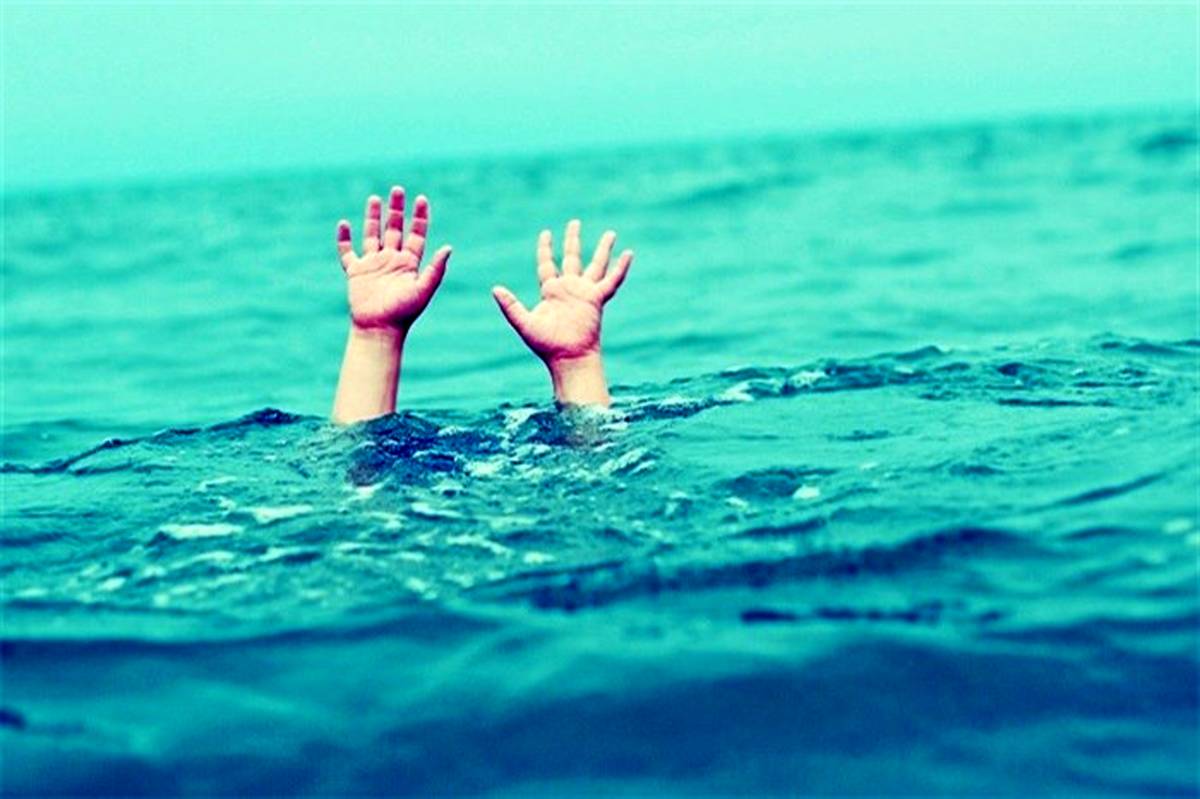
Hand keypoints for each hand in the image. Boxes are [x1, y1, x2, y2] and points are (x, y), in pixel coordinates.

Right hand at [337, 186, 450, 331]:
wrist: (379, 329)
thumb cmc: (403, 313)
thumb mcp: (423, 290)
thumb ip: (435, 269)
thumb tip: (449, 247)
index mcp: (409, 264)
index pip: (416, 234)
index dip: (419, 217)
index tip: (422, 199)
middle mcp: (392, 260)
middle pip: (394, 229)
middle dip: (396, 210)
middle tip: (398, 190)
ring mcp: (373, 265)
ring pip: (372, 235)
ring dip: (374, 217)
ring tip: (375, 198)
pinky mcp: (356, 272)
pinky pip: (347, 252)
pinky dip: (344, 239)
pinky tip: (343, 224)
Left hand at [492, 220, 632, 362]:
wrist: (568, 357)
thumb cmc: (546, 345)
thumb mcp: (524, 323)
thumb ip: (510, 306)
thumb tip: (495, 289)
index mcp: (551, 291)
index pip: (547, 264)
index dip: (545, 249)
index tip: (546, 233)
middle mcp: (569, 288)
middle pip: (572, 257)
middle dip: (573, 240)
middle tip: (574, 223)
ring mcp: (584, 292)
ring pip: (596, 265)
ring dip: (603, 249)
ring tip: (611, 233)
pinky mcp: (597, 299)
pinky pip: (612, 281)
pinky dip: (621, 268)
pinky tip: (629, 254)